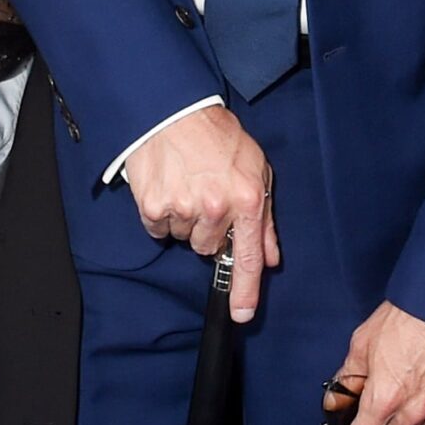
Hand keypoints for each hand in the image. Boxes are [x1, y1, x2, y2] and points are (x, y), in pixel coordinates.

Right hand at [126, 106, 277, 322]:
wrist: (174, 110)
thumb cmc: (218, 137)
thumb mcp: (256, 169)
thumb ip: (264, 218)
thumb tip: (271, 257)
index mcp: (246, 200)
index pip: (248, 257)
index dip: (245, 290)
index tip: (242, 314)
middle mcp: (215, 209)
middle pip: (210, 248)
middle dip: (209, 229)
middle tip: (206, 196)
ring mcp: (182, 209)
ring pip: (184, 238)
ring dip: (186, 219)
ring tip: (187, 184)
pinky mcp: (153, 206)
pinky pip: (158, 228)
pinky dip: (161, 213)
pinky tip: (168, 185)